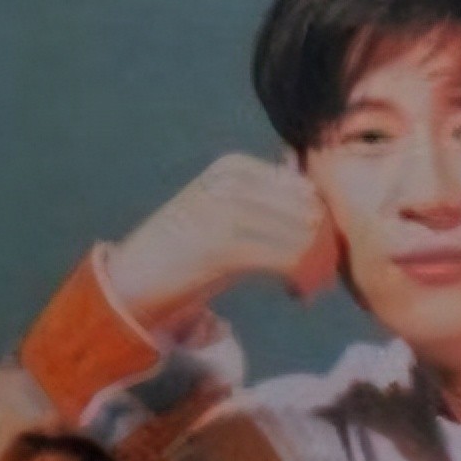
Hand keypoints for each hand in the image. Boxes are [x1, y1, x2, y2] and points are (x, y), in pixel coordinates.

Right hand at [107, 153, 340, 335]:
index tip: (318, 254)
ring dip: (316, 267)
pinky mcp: (224, 246)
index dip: (324, 224)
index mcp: (234, 167)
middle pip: (309, 210)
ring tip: (305, 286)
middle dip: (324, 247)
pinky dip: (301, 279)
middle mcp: (230, 181)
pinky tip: (295, 293)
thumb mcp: (228, 213)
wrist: (135, 279)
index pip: (305, 188)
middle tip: (319, 276)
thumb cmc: (190, 250)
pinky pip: (287, 259)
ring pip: (304, 235)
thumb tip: (320, 201)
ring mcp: (225, 210)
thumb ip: (269, 202)